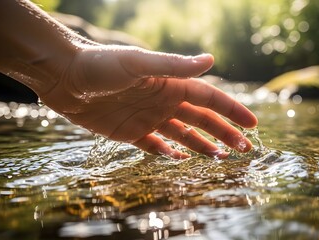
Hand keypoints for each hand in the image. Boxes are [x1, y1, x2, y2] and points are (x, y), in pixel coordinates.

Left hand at [40, 45, 257, 157]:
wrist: (66, 78)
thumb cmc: (101, 65)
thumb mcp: (138, 64)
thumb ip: (174, 66)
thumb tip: (211, 60)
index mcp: (170, 85)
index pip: (209, 99)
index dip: (232, 110)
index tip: (252, 123)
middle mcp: (164, 102)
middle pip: (202, 120)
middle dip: (225, 133)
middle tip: (245, 149)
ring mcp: (149, 118)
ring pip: (184, 135)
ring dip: (203, 145)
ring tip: (222, 158)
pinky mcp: (131, 132)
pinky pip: (156, 146)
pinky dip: (169, 154)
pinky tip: (182, 161)